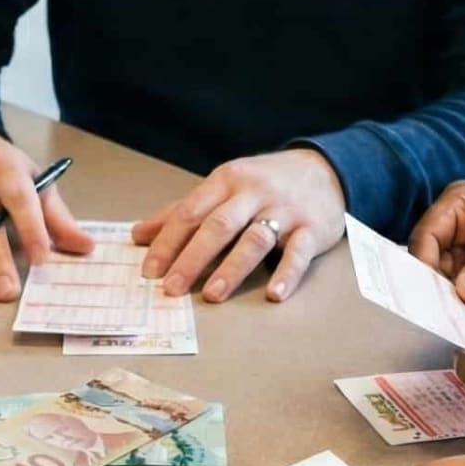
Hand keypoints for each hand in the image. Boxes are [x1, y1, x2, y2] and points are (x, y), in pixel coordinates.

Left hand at [134, 148, 344, 302]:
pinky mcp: (312, 228)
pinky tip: (274, 294)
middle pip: (218, 226)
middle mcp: (254, 193)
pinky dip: (287, 275)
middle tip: (172, 288)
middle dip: (192, 258)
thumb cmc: (265, 184)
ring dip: (232, 269)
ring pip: (255, 239)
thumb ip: (183, 211)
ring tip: (213, 296)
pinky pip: (299, 253)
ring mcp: (285, 210)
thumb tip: (138, 234)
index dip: (168, 242)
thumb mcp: (224, 188)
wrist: (325, 170)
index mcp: (227, 181)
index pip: (190, 211)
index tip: (150, 270)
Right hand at [410, 181, 464, 305]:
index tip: (428, 292)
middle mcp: (456, 232)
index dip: (423, 263)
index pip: (426, 236)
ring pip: (443, 287)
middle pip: (429, 265)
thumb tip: (463, 291)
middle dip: (433, 289)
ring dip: (449, 306)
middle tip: (440, 314)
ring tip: (455, 323)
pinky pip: (464, 302)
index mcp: (459, 205)